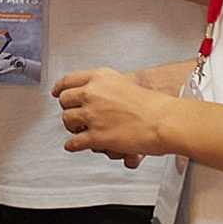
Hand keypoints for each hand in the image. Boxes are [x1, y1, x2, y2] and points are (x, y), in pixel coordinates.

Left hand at [53, 64, 181, 165]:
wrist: (165, 120)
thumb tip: (89, 92)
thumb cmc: (152, 105)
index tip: (57, 93)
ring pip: (67, 120)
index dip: (60, 89)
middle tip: (75, 115)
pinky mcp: (96, 136)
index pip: (68, 81)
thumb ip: (103, 86)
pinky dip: (72, 145)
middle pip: (65, 101)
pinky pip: (74, 142)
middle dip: (68, 109)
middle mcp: (92, 94)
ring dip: (72, 127)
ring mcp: (92, 115)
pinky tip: (74, 145)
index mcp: (99, 78)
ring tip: (79, 130)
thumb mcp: (123, 83)